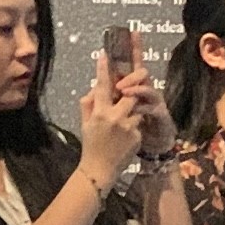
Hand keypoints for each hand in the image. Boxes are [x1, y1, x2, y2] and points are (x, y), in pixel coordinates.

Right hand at [75, 51, 159, 181]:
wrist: (100, 170)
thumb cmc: (91, 145)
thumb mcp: (85, 123)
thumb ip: (89, 103)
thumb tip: (95, 88)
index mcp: (99, 112)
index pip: (102, 85)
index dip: (103, 69)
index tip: (105, 54)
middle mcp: (114, 117)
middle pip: (129, 93)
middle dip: (132, 87)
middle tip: (131, 86)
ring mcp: (128, 126)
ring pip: (137, 107)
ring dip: (133, 110)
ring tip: (122, 123)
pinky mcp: (137, 135)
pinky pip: (139, 122)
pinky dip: (134, 125)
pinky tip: (125, 138)